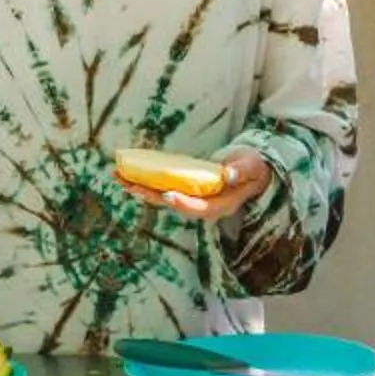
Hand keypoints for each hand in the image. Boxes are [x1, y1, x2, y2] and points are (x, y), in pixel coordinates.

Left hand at [116, 148, 271, 221]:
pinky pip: (165, 189)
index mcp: (223, 204)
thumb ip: (242, 171)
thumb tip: (228, 174)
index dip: (185, 203)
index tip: (169, 194)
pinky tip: (131, 176)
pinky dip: (149, 183)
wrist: (253, 171)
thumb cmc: (254, 168)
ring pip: (165, 198)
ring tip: (120, 178)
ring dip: (143, 189)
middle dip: (151, 196)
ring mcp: (194, 200)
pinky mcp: (187, 191)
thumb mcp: (252, 167)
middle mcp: (205, 206)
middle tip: (128, 185)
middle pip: (175, 205)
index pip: (202, 208)